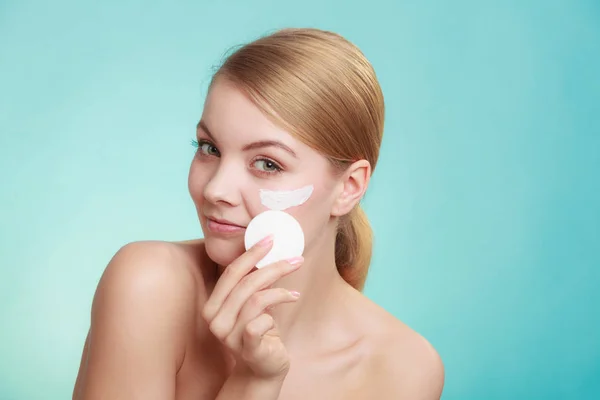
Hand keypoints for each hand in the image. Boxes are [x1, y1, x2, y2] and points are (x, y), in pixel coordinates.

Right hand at [202, 235, 303, 379]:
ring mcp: (229, 336)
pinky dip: (277, 311)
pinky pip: (260, 322)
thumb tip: (268, 252)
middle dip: (273, 267)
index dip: (251, 253)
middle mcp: (215, 320)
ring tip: (294, 293)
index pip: (231, 272)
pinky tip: (289, 306)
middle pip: (246, 283)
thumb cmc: (259, 332)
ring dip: (281, 291)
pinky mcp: (247, 348)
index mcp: (213, 305)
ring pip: (256, 299)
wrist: (262, 369)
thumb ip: (253, 283)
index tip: (270, 239)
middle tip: (296, 260)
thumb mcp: (253, 303)